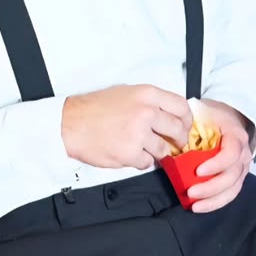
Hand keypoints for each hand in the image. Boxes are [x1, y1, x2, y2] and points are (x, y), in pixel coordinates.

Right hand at [62, 85, 192, 169]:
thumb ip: (149, 101)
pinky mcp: (130, 153)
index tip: (184, 126)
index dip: (186, 120)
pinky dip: (141, 161)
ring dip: (156, 152)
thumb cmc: (93, 109)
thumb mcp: (125, 93)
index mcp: (146, 94)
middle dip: (177, 141)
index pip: (182, 107)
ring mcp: (139, 133)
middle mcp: (145, 112)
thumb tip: (170, 114)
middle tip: (172, 143)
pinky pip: (148, 163)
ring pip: (164, 150)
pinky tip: (129, 153)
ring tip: (141, 147)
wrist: (69, 124)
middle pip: (178, 130)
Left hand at [184, 100, 252, 212]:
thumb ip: (190, 126)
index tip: (198, 171)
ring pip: (233, 188)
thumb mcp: (201, 114)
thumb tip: (172, 141)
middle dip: (211, 187)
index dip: (216, 164)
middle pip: (232, 175)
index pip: (231, 153)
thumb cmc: (210, 116)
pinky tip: (200, 206)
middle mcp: (243, 154)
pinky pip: (230, 194)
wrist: (226, 118)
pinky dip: (216, 202)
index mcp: (236, 136)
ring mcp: (242, 167)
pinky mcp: (237, 178)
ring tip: (194, 205)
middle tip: (190, 192)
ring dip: (213, 199)